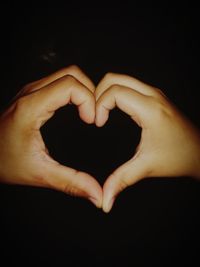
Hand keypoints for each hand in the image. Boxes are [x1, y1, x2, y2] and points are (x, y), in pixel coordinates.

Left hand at [0, 66, 101, 207]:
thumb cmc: (3, 162)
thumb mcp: (39, 174)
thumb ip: (71, 182)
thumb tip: (97, 193)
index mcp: (31, 108)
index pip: (71, 85)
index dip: (89, 100)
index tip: (93, 121)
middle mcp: (31, 93)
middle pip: (72, 74)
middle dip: (90, 92)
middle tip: (94, 116)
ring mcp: (31, 91)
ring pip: (67, 75)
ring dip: (83, 91)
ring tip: (88, 114)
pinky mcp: (33, 95)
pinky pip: (60, 82)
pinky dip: (75, 92)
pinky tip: (78, 110)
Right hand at [95, 73, 199, 211]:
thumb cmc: (179, 157)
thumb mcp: (147, 167)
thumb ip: (121, 181)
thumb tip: (104, 200)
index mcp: (150, 109)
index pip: (114, 91)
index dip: (99, 104)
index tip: (97, 123)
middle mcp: (152, 96)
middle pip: (114, 78)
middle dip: (98, 93)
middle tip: (94, 114)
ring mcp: (154, 94)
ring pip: (121, 79)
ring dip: (106, 92)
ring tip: (101, 113)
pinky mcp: (154, 98)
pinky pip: (128, 86)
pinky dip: (115, 93)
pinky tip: (112, 111)